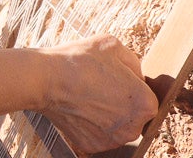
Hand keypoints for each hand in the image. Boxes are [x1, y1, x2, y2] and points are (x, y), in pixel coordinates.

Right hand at [41, 36, 156, 152]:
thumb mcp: (112, 45)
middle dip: (121, 102)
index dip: (131, 84)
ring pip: (116, 126)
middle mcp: (133, 128)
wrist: (44, 79)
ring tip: (87, 95)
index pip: (148, 97)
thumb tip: (137, 75)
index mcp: (145, 104)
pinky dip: (91, 124)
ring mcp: (112, 140)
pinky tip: (79, 107)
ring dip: (107, 114)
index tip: (113, 78)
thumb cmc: (78, 60)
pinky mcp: (93, 146)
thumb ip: (134, 62)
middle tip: (99, 86)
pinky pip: (99, 134)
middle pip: (134, 114)